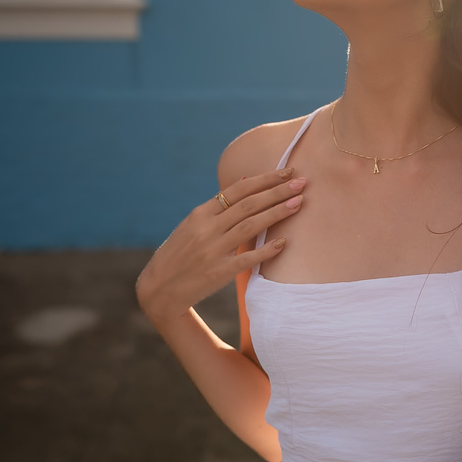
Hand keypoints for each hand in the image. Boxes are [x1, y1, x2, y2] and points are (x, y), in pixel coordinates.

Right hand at [136, 169, 305, 323]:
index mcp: (201, 213)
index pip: (238, 190)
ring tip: (299, 202)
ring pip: (251, 225)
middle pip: (249, 204)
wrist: (160, 289)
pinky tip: (284, 243)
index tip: (287, 171)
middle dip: (277, 191)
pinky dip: (266, 250)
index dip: (265, 179)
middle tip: (302, 182)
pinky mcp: (219, 272)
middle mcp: (207, 228)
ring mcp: (213, 250)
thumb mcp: (193, 224)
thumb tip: (246, 179)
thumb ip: (219, 205)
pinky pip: (247, 258)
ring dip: (277, 212)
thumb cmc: (180, 253)